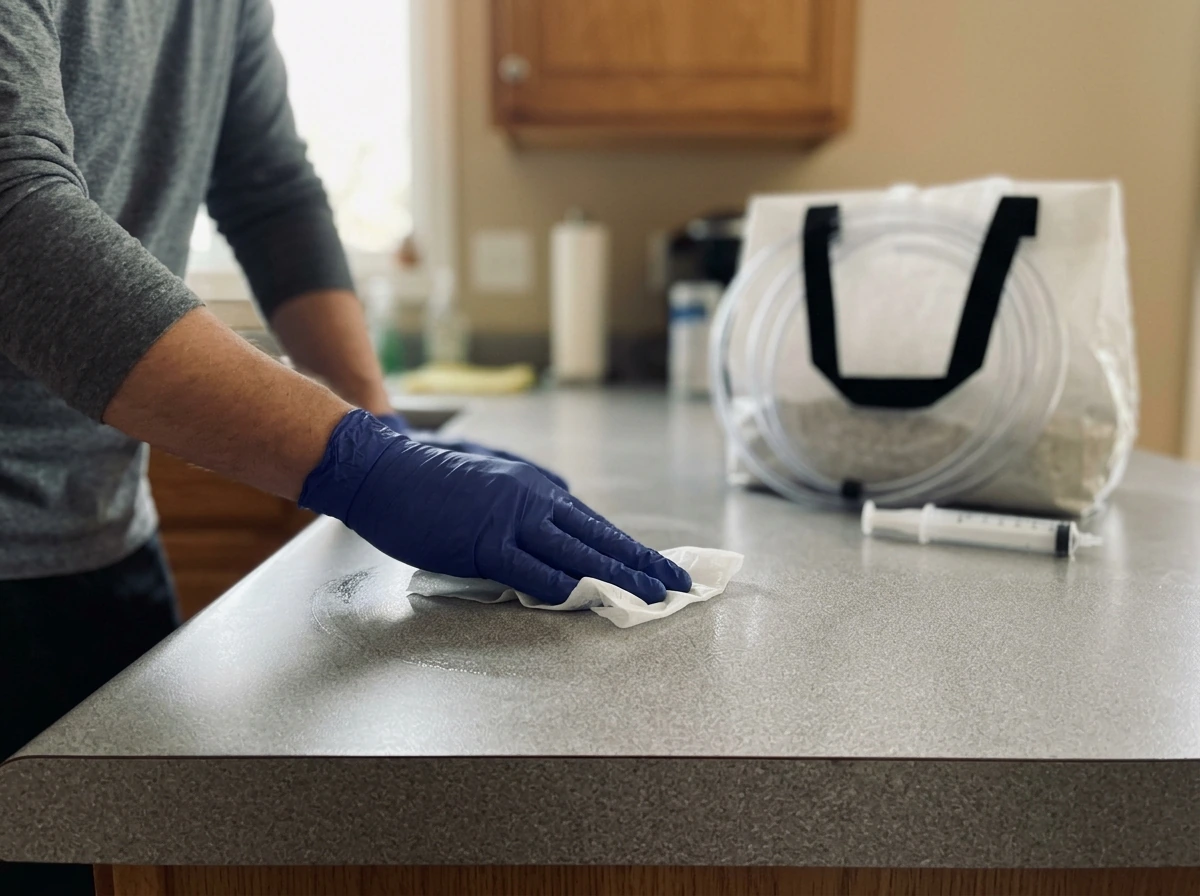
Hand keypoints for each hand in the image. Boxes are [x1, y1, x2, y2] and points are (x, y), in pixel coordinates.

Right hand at [300, 411, 691, 604]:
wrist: (381, 467)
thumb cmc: (428, 474)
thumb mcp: (492, 469)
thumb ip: (531, 484)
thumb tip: (565, 496)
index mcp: (535, 487)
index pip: (595, 524)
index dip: (631, 548)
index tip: (661, 564)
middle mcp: (532, 499)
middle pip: (599, 537)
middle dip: (644, 563)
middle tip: (680, 583)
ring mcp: (509, 520)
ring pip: (578, 553)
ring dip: (619, 578)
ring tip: (653, 597)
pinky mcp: (483, 542)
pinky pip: (532, 571)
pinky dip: (564, 587)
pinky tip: (589, 600)